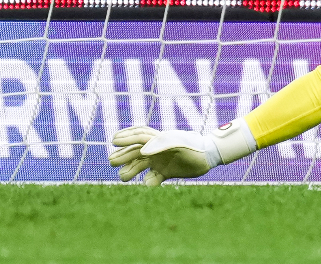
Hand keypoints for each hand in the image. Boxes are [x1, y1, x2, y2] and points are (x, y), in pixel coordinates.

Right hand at [109, 121, 255, 186]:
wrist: (209, 157)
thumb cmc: (194, 147)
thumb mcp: (178, 144)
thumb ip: (161, 145)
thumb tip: (143, 150)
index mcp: (159, 139)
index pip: (139, 136)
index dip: (126, 138)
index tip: (113, 141)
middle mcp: (157, 149)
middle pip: (136, 151)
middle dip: (123, 155)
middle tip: (111, 162)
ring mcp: (161, 160)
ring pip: (141, 164)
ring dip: (131, 169)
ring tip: (121, 177)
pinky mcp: (167, 171)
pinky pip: (154, 177)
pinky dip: (149, 181)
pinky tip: (147, 184)